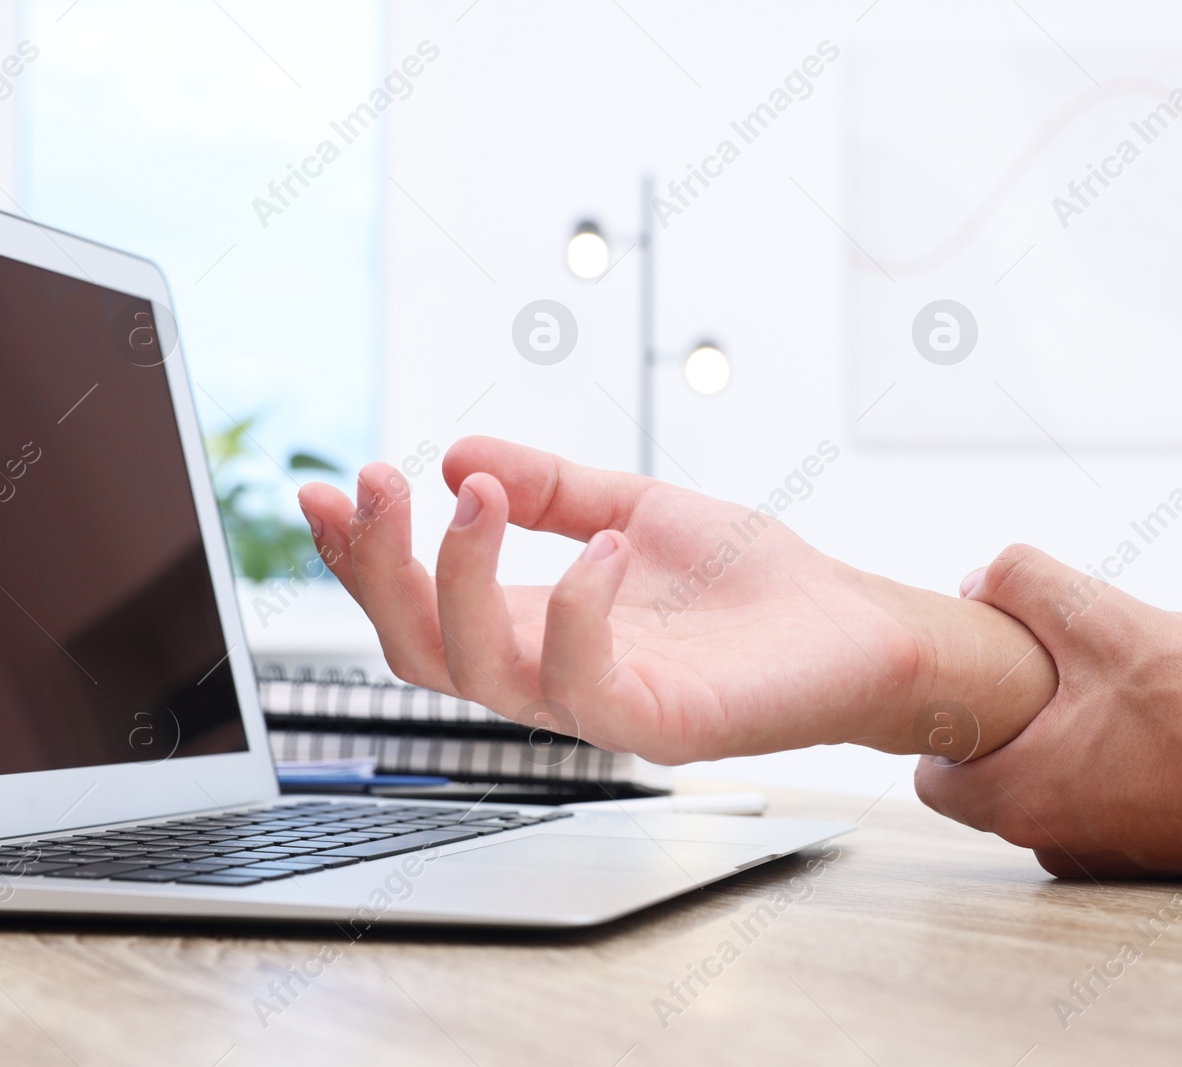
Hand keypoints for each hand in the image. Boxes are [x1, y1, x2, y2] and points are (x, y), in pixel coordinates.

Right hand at [296, 437, 1052, 763]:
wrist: (857, 630)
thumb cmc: (752, 583)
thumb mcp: (635, 507)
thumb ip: (553, 487)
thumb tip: (460, 454)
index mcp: (536, 627)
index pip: (416, 609)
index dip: (359, 557)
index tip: (323, 489)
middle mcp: (552, 674)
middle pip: (417, 649)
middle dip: (379, 568)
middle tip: (377, 484)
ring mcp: (602, 707)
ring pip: (478, 673)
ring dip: (459, 579)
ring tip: (481, 496)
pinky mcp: (662, 726)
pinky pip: (584, 690)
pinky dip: (577, 613)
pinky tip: (601, 550)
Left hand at [915, 545, 1181, 878]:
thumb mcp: (1103, 619)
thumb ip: (1022, 584)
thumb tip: (977, 581)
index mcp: (1020, 798)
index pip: (933, 780)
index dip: (949, 725)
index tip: (982, 686)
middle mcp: (1052, 843)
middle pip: (992, 783)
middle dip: (1011, 729)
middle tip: (1053, 677)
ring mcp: (1103, 858)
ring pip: (1052, 793)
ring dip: (1067, 747)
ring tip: (1114, 698)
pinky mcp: (1151, 859)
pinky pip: (1104, 809)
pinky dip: (1116, 771)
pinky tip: (1156, 731)